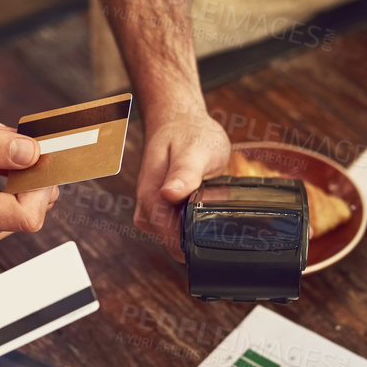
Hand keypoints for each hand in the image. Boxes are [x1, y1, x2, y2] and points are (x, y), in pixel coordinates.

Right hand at [135, 103, 229, 255]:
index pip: (172, 241)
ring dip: (199, 228)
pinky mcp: (161, 213)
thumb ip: (184, 173)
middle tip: (219, 207)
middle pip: (176, 245)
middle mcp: (147, 210)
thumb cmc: (188, 133)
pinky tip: (204, 203)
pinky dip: (195, 222)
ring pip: (179, 239)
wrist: (179, 122)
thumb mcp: (194, 150)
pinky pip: (180, 229)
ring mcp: (153, 213)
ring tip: (211, 200)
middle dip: (200, 236)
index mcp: (151, 197)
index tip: (219, 233)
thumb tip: (169, 194)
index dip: (198, 244)